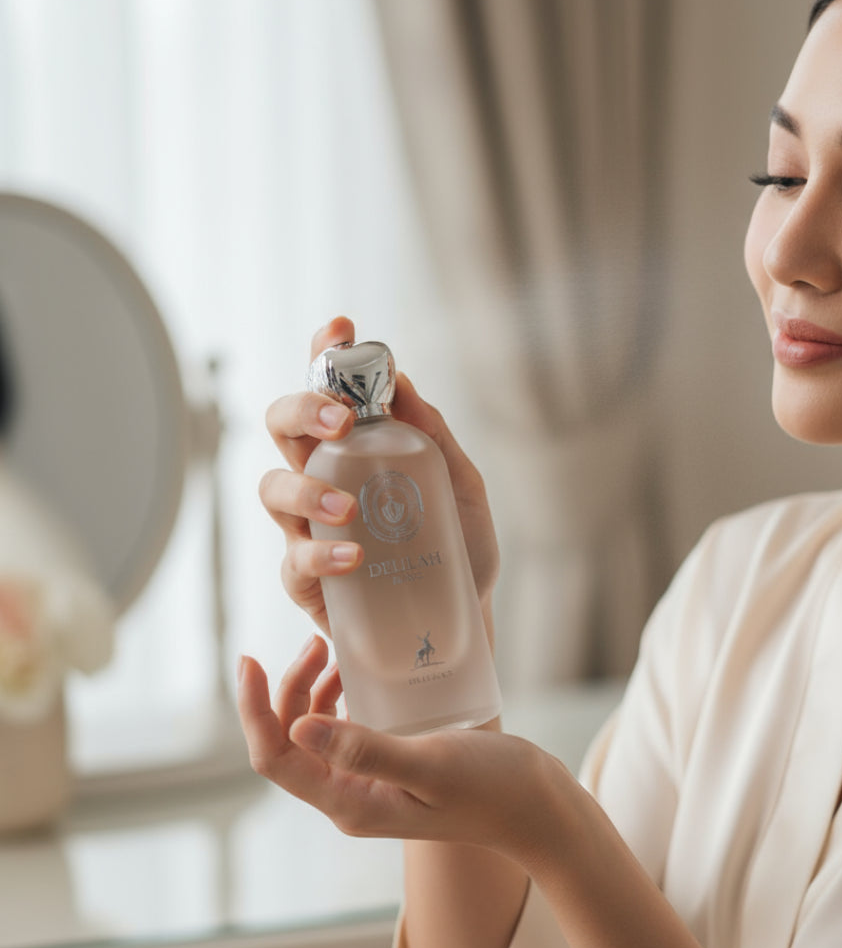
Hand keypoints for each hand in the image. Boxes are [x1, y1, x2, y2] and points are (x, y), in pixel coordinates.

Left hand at [237, 636, 570, 864]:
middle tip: (312, 641)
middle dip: (284, 690)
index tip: (248, 659)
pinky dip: (336, 697)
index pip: (276, 759)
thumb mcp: (429, 763)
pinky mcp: (387, 767)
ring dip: (309, 690)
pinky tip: (352, 672)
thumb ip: (364, 749)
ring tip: (328, 647)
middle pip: (289, 742)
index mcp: (349, 803)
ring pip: (313, 733)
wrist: (535, 805)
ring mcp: (367, 783)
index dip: (253, 711)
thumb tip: (297, 727)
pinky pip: (342, 730)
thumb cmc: (490, 786)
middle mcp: (349, 797)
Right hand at [258, 316, 499, 635]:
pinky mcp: (306, 580)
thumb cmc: (459, 548)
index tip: (340, 328)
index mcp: (357, 449)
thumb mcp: (462, 487)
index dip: (324, 354)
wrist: (464, 619)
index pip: (330, 391)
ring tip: (349, 508)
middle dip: (301, 410)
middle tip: (340, 420)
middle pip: (282, 427)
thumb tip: (404, 382)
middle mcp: (324, 480)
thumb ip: (434, 438)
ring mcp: (308, 529)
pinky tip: (353, 556)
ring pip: (272, 489)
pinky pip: (293, 560)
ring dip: (304, 489)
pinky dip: (320, 555)